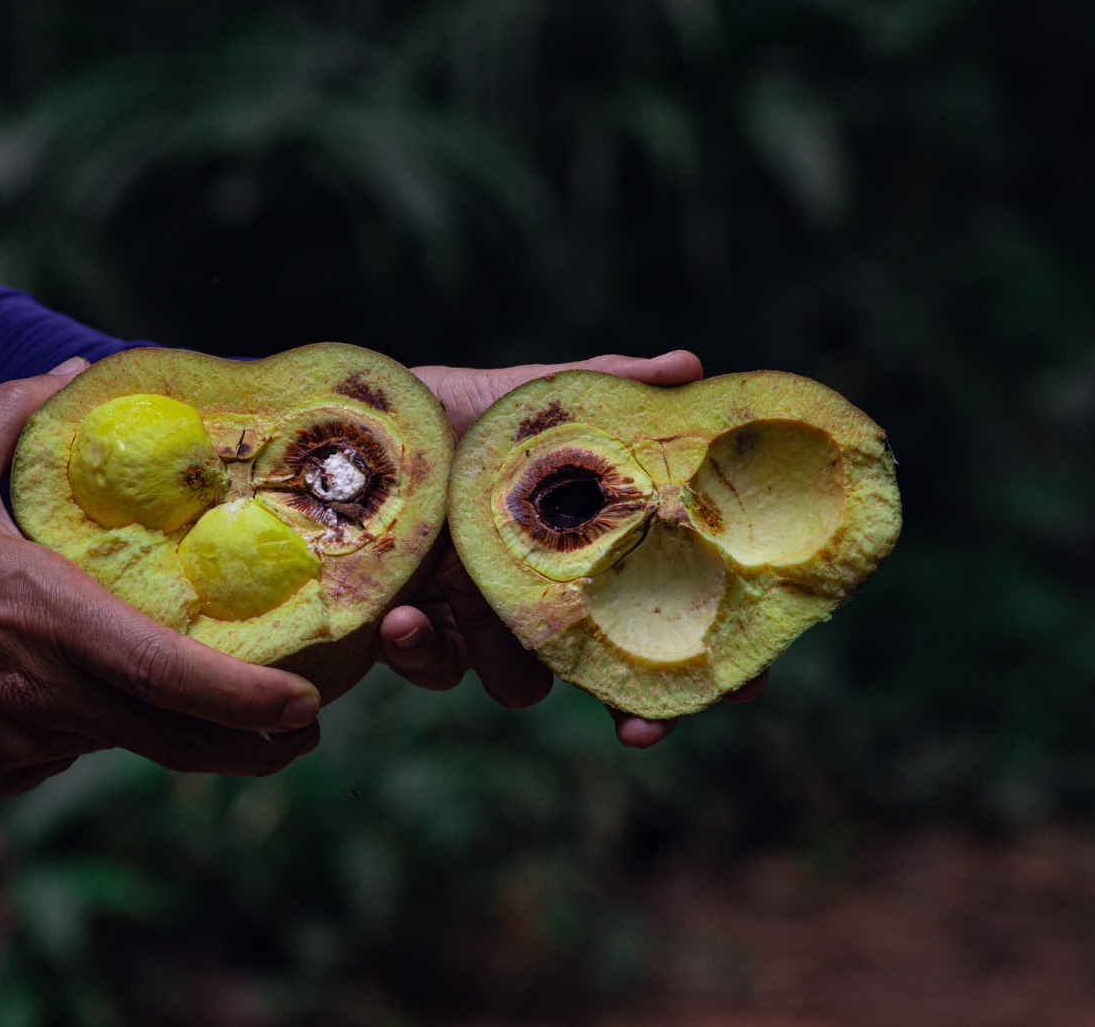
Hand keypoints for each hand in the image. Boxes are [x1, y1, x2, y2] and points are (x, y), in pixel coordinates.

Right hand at [0, 360, 321, 801]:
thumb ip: (15, 412)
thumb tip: (74, 363)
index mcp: (51, 621)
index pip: (178, 679)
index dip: (253, 702)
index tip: (306, 704)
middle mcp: (47, 697)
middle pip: (174, 740)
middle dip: (250, 745)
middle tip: (298, 728)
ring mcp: (16, 748)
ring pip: (112, 738)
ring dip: (143, 716)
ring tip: (159, 679)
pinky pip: (55, 753)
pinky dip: (71, 724)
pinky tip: (39, 684)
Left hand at [386, 351, 767, 747]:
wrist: (354, 426)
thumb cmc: (455, 411)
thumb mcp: (531, 396)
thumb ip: (604, 385)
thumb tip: (688, 366)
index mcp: (585, 548)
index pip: (666, 608)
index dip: (708, 657)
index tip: (739, 689)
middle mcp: (541, 594)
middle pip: (609, 675)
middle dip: (635, 710)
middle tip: (642, 729)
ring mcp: (480, 620)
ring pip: (520, 683)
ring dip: (502, 660)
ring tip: (463, 603)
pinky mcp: (417, 632)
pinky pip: (436, 670)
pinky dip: (423, 651)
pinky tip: (402, 617)